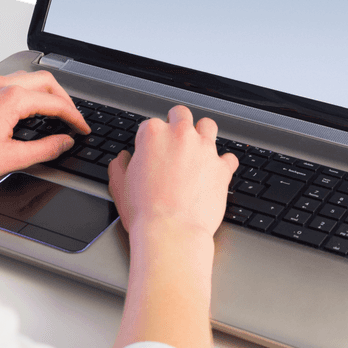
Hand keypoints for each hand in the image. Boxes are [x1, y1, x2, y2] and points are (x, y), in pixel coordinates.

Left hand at [0, 70, 89, 194]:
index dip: (74, 117)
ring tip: (53, 113)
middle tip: (72, 118)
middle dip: (64, 99)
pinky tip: (25, 111)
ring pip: (26, 79)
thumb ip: (44, 148)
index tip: (81, 129)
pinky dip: (25, 93)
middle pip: (45, 81)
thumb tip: (63, 142)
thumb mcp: (10, 158)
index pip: (54, 102)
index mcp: (11, 99)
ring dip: (44, 93)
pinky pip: (8, 83)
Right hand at [107, 105, 237, 239]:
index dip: (150, 139)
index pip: (151, 124)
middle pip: (181, 114)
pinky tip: (215, 171)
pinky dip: (223, 163)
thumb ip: (119, 166)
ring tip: (197, 148)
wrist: (171, 232)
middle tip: (174, 140)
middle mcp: (180, 135)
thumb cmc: (145, 212)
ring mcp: (204, 149)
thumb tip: (122, 159)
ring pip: (208, 125)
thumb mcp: (119, 186)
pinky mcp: (222, 167)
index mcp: (153, 134)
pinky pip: (228, 157)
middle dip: (177, 122)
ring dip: (202, 134)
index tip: (151, 151)